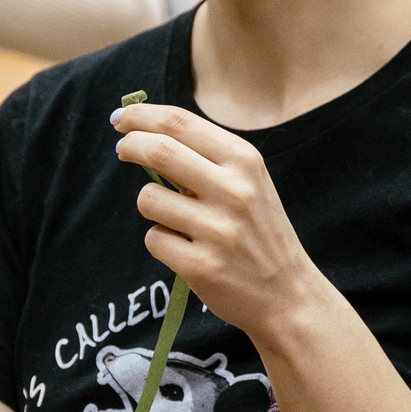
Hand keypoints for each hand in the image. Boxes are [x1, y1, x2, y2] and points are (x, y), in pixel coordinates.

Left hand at [113, 101, 328, 340]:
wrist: (288, 295)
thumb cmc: (259, 233)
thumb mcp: (249, 183)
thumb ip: (206, 159)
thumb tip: (145, 133)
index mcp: (245, 161)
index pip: (180, 122)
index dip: (141, 116)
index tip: (121, 118)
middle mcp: (234, 190)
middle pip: (158, 150)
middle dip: (130, 146)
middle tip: (122, 150)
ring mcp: (218, 229)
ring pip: (149, 198)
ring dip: (151, 205)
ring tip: (177, 220)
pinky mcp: (201, 265)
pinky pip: (154, 239)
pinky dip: (162, 242)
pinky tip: (187, 250)